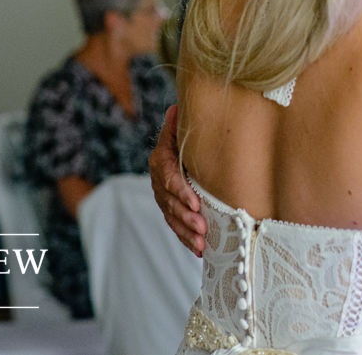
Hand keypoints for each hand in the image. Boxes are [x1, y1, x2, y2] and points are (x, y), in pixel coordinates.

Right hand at [150, 104, 206, 255]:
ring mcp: (163, 198)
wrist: (179, 145)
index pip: (169, 179)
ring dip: (186, 233)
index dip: (181, 192)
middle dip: (186, 217)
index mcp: (161, 160)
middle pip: (170, 203)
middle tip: (202, 227)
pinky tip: (200, 250)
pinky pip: (176, 226)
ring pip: (173, 218)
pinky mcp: (171, 210)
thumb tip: (175, 110)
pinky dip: (186, 239)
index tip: (195, 203)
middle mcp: (159, 181)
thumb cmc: (184, 136)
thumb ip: (178, 124)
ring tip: (202, 244)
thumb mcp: (181, 128)